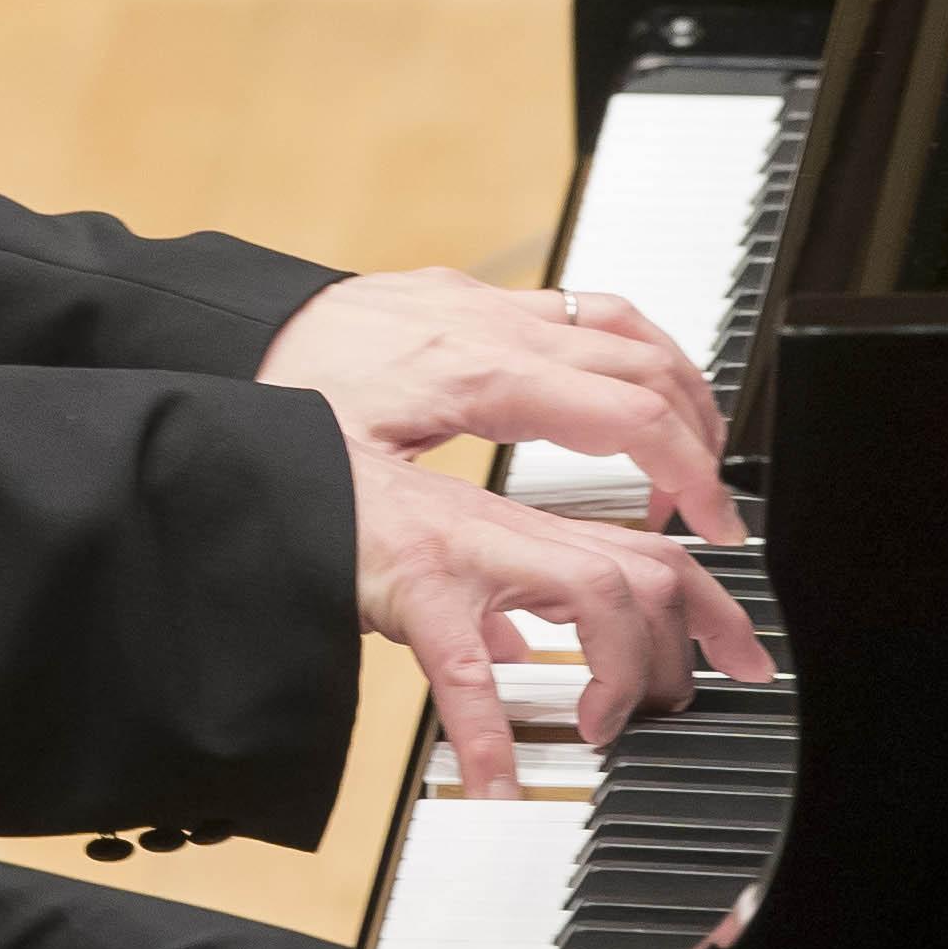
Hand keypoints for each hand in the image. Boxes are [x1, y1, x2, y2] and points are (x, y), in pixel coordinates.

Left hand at [257, 266, 738, 538]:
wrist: (233, 325)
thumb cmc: (280, 399)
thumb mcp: (354, 495)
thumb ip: (434, 573)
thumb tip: (503, 652)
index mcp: (481, 376)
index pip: (629, 414)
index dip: (691, 474)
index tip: (714, 529)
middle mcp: (499, 327)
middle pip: (649, 369)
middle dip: (702, 443)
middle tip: (712, 514)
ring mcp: (492, 303)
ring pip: (631, 326)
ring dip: (680, 391)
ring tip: (698, 457)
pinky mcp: (477, 296)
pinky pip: (590, 307)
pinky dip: (635, 351)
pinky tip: (638, 392)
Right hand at [349, 448, 768, 800]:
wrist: (277, 485)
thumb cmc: (355, 521)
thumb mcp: (444, 560)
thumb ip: (487, 603)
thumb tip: (511, 655)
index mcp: (527, 533)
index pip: (655, 556)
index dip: (716, 611)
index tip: (750, 665)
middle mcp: (514, 534)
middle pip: (646, 573)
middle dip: (677, 652)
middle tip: (660, 714)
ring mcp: (470, 554)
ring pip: (597, 590)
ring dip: (617, 672)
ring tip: (595, 730)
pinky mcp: (416, 587)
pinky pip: (467, 668)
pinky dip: (491, 735)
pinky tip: (496, 787)